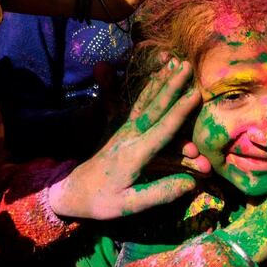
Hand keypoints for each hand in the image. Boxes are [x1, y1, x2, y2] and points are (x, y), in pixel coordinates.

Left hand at [49, 58, 200, 219]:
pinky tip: (157, 75)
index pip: (162, 129)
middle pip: (155, 106)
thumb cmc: (102, 201)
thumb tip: (192, 183)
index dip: (180, 112)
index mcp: (134, 155)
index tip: (195, 94)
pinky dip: (148, 87)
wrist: (72, 190)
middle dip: (172, 85)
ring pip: (146, 100)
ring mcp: (124, 130)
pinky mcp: (121, 128)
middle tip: (186, 66)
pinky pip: (137, 103)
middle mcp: (129, 136)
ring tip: (173, 62)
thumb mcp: (129, 205)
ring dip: (160, 80)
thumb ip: (160, 192)